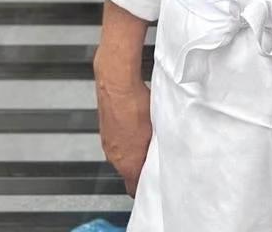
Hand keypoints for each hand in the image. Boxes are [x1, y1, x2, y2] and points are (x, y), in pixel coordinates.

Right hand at [94, 53, 152, 196]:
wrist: (116, 82)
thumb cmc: (135, 105)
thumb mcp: (157, 131)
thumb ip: (159, 151)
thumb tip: (167, 156)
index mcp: (127, 164)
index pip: (134, 189)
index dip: (145, 186)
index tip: (153, 181)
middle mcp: (114, 157)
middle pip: (128, 172)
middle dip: (140, 167)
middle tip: (153, 156)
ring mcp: (107, 143)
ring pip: (122, 155)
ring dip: (132, 150)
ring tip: (145, 137)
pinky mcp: (105, 128)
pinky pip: (117, 140)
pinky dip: (125, 137)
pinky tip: (135, 124)